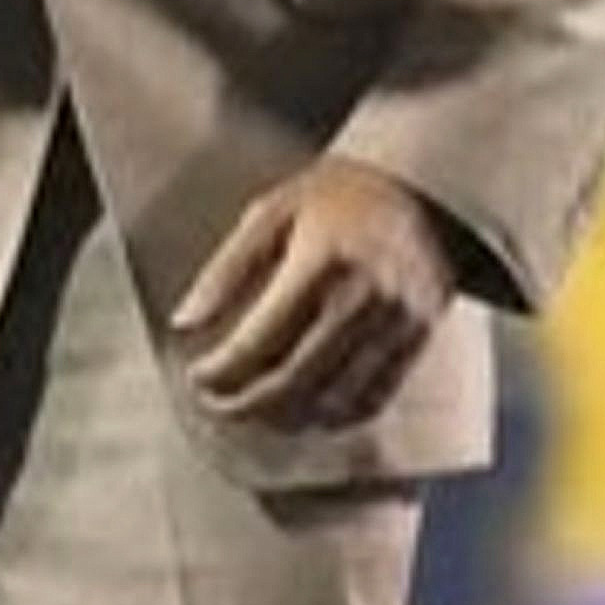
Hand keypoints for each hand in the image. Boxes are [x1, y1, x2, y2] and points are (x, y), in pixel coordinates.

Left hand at [171, 156, 457, 429]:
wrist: (421, 186)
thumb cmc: (334, 197)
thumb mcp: (273, 211)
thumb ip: (226, 268)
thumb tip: (183, 323)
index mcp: (321, 255)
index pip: (262, 336)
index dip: (223, 368)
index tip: (196, 378)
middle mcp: (363, 292)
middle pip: (296, 376)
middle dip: (247, 402)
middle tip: (217, 405)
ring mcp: (398, 319)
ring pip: (333, 397)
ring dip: (287, 418)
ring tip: (255, 412)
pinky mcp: (421, 337)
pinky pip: (374, 397)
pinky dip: (334, 417)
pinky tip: (305, 412)